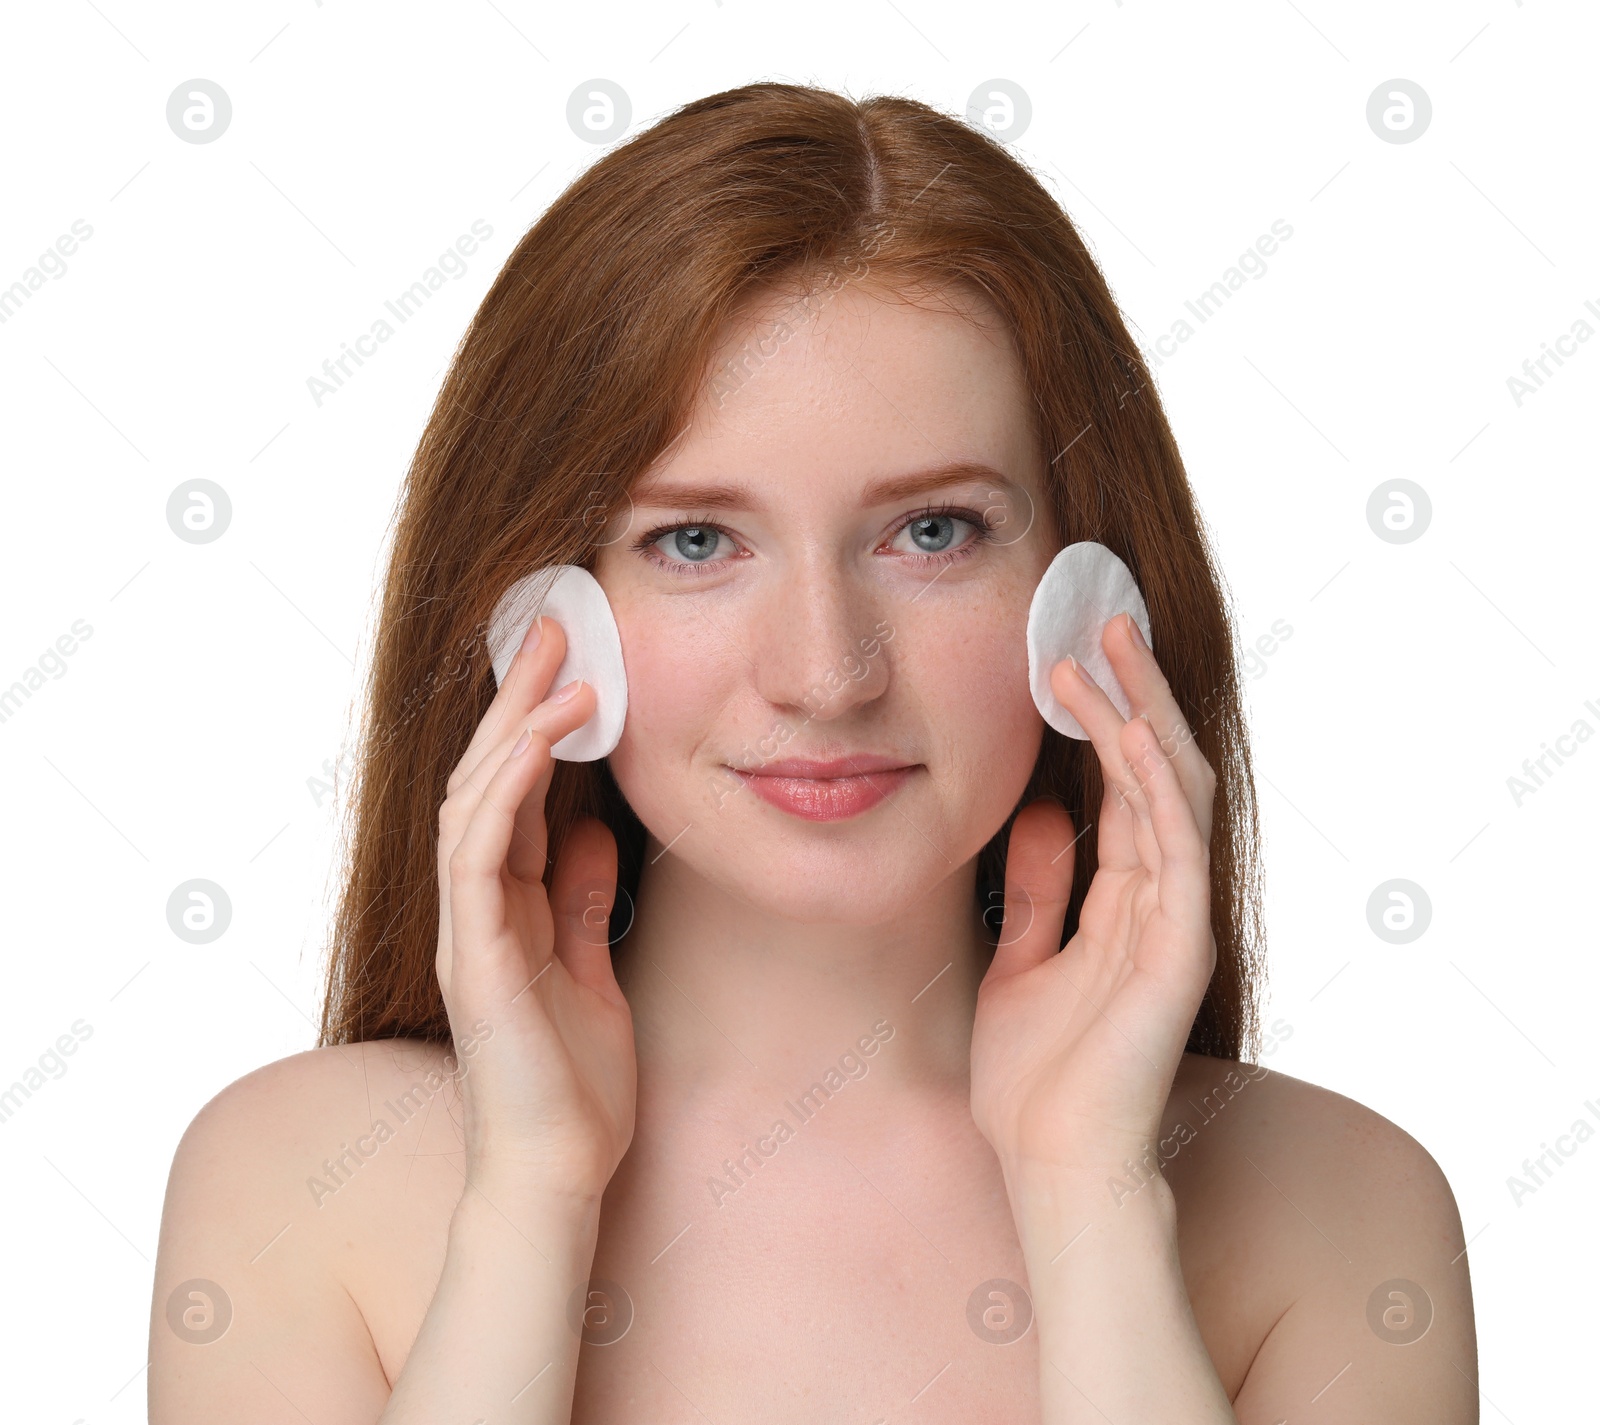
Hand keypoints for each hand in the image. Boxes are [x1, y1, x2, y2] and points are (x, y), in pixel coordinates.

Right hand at [435, 614, 635, 1202]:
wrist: (558, 1174)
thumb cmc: (574, 1084)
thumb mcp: (592, 969)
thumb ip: (582, 900)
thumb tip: (593, 831)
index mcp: (508, 908)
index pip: (515, 796)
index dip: (536, 726)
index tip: (572, 662)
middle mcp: (479, 909)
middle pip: (487, 781)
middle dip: (518, 701)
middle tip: (552, 627)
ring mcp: (471, 931)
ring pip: (473, 804)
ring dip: (513, 729)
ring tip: (558, 666)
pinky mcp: (477, 959)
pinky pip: (478, 858)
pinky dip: (504, 793)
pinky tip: (537, 744)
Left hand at [970, 611, 1216, 1180]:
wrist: (1052, 1163)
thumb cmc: (1037, 1079)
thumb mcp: (1022, 960)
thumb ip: (1041, 889)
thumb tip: (1042, 813)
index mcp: (1124, 898)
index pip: (1122, 785)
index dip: (1099, 717)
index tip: (1066, 654)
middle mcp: (1159, 897)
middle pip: (1154, 770)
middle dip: (1130, 692)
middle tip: (1097, 619)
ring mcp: (1175, 919)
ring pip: (1170, 791)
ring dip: (1140, 714)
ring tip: (1105, 647)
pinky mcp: (1178, 949)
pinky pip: (1174, 848)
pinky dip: (1154, 786)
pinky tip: (1126, 731)